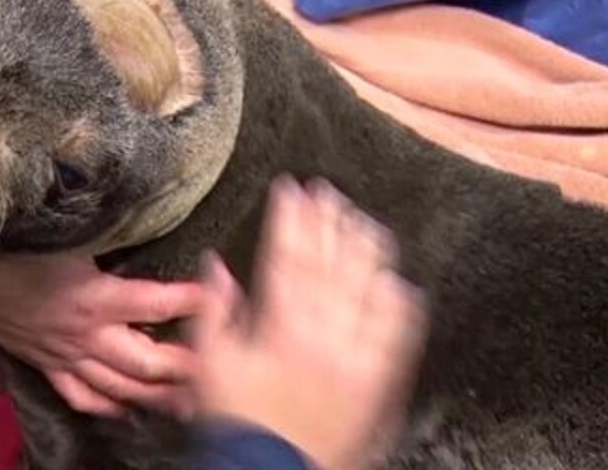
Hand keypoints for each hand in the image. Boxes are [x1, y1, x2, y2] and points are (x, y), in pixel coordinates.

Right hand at [0, 251, 203, 416]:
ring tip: (191, 400)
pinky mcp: (49, 367)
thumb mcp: (69, 234)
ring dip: (157, 396)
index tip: (221, 291)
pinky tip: (128, 409)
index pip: (158, 302)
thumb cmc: (17, 249)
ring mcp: (68, 358)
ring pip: (121, 388)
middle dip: (186, 367)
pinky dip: (108, 406)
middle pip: (148, 363)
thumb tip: (149, 213)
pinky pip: (82, 397)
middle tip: (220, 367)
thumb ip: (111, 234)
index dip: (193, 300)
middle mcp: (88, 336)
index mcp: (97, 298)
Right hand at [193, 176, 427, 469]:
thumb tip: (214, 264)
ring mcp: (353, 358)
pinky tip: (398, 282)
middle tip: (329, 192)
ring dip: (364, 253)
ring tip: (363, 221)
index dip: (290, 219)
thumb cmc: (238, 419)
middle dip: (327, 224)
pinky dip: (397, 307)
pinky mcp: (376, 382)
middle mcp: (322, 336)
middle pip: (329, 266)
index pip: (287, 259)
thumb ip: (213, 310)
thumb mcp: (209, 363)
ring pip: (364, 292)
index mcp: (279, 327)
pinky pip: (394, 337)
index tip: (292, 189)